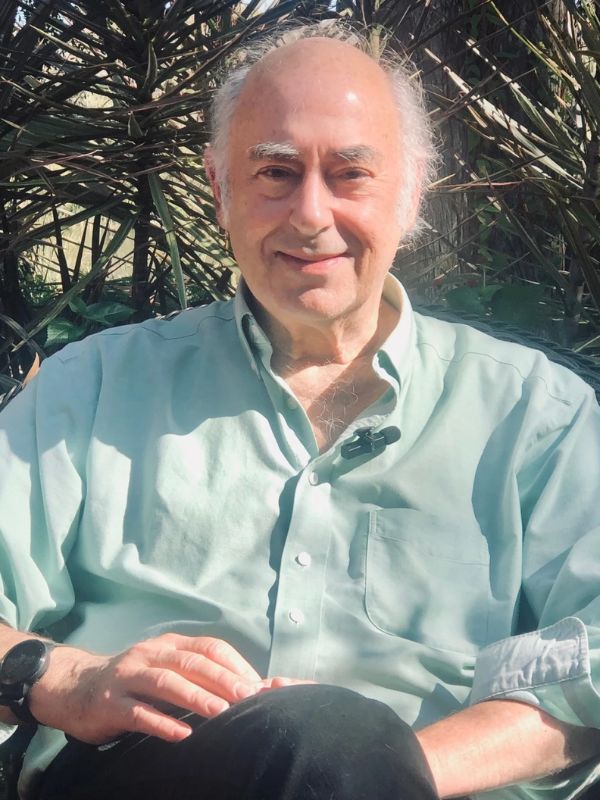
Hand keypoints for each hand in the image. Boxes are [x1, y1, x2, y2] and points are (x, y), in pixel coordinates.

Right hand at [28, 634, 264, 744]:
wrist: (75, 687)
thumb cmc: (134, 681)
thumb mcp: (165, 669)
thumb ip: (198, 675)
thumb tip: (247, 688)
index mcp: (169, 644)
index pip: (209, 647)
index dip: (235, 665)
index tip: (259, 685)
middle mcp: (150, 654)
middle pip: (191, 662)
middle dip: (222, 679)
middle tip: (249, 697)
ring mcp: (128, 677)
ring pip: (166, 683)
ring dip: (196, 697)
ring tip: (221, 713)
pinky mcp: (109, 703)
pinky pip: (138, 713)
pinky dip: (162, 723)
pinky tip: (182, 735)